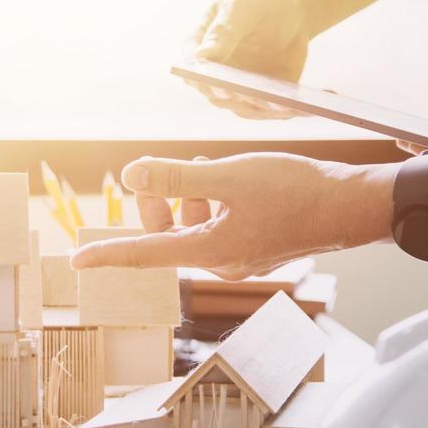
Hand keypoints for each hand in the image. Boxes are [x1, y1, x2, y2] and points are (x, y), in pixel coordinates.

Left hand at [69, 153, 396, 279]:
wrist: (351, 206)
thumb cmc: (296, 191)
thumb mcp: (229, 176)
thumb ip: (178, 177)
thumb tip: (132, 175)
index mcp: (210, 251)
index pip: (145, 254)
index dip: (108, 254)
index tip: (77, 260)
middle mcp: (222, 262)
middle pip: (169, 236)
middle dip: (162, 202)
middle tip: (162, 170)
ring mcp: (242, 256)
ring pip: (196, 227)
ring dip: (191, 195)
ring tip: (207, 164)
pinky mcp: (258, 245)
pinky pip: (218, 226)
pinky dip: (214, 201)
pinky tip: (227, 176)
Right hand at [185, 0, 310, 119]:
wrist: (290, 13)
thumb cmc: (259, 4)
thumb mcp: (241, 8)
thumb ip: (222, 31)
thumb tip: (200, 58)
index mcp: (198, 51)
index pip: (194, 73)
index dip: (207, 83)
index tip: (225, 88)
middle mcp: (213, 77)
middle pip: (219, 97)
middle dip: (241, 100)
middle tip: (262, 100)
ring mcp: (236, 91)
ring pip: (245, 109)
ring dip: (266, 110)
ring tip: (289, 105)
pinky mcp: (261, 100)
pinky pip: (270, 112)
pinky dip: (285, 111)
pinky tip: (303, 107)